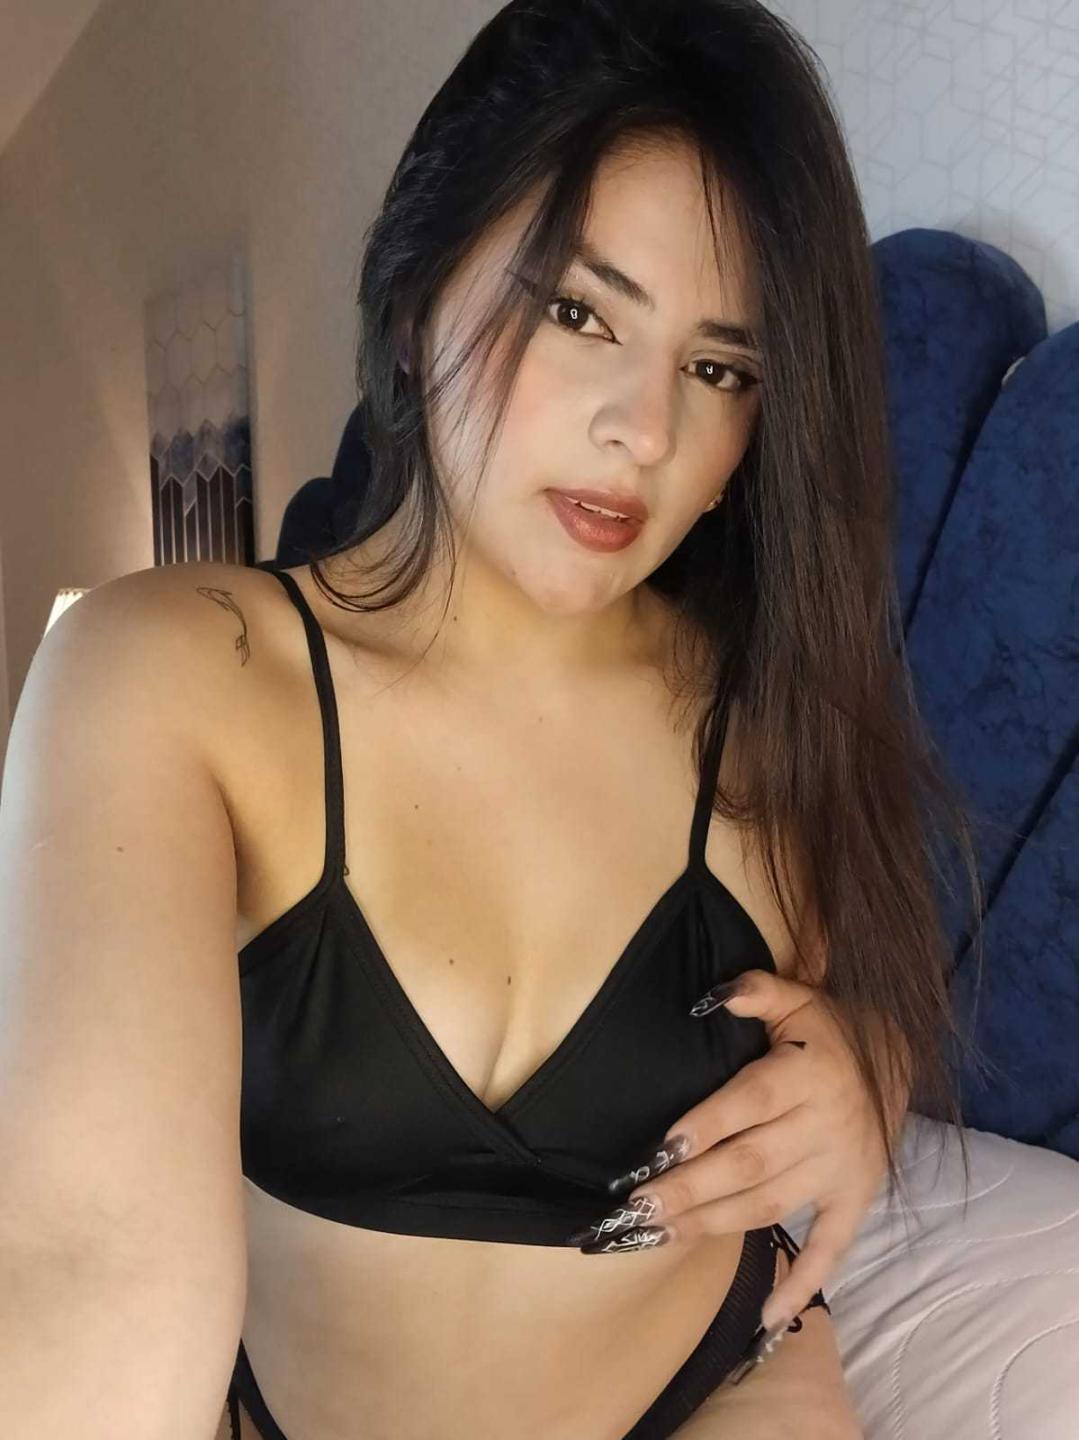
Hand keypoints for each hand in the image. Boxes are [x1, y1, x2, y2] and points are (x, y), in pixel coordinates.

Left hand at [573, 969, 905, 1331]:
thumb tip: (714, 995)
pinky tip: (766, 1316)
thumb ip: (757, 991)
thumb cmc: (829, 1032)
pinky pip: (831, 1249)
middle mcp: (825, 1126)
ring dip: (714, 1224)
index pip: (752, 1102)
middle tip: (640, 1206)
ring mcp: (842, 1169)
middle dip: (692, 1186)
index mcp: (808, 1074)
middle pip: (751, 1162)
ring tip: (661, 1233)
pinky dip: (802, 1282)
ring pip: (771, 1204)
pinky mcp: (856, 1200)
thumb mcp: (798, 998)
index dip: (709, 1123)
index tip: (664, 1147)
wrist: (899, 1061)